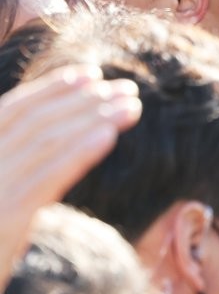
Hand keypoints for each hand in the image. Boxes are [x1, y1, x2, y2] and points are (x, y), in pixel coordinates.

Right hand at [0, 66, 141, 291]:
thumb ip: (17, 160)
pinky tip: (108, 136)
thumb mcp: (0, 193)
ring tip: (131, 107)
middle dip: (84, 100)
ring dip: (93, 119)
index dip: (52, 88)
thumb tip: (64, 128)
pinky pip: (47, 178)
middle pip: (36, 122)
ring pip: (47, 143)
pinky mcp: (4, 219)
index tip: (91, 74)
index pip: (13, 110)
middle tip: (127, 88)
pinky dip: (79, 151)